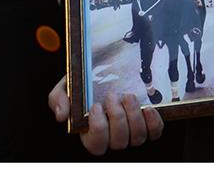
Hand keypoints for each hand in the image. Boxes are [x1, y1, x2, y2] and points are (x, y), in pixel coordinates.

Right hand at [48, 76, 162, 154]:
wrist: (105, 70)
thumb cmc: (84, 83)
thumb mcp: (66, 86)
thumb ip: (58, 99)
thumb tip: (61, 115)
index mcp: (91, 132)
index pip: (96, 144)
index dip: (98, 128)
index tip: (95, 106)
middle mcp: (113, 137)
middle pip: (119, 142)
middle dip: (117, 118)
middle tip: (112, 95)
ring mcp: (131, 132)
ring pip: (137, 138)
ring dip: (134, 117)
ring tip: (128, 96)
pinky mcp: (148, 124)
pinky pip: (154, 132)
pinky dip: (153, 122)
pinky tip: (149, 108)